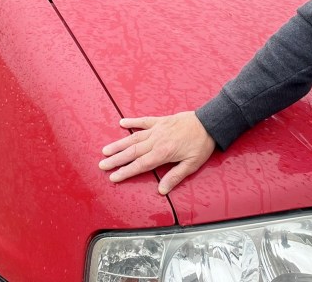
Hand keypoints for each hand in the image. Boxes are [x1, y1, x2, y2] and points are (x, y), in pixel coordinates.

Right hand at [99, 111, 215, 193]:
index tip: (113, 177)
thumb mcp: (192, 164)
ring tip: (105, 150)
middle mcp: (157, 140)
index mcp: (164, 152)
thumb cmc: (202, 144)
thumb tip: (161, 190)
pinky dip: (132, 122)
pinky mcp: (161, 120)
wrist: (210, 122)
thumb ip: (175, 176)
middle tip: (102, 165)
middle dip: (116, 159)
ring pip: (134, 137)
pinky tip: (122, 123)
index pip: (140, 165)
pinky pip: (144, 121)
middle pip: (132, 152)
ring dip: (119, 144)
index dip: (126, 171)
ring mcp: (158, 129)